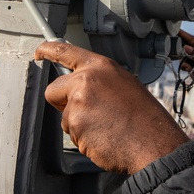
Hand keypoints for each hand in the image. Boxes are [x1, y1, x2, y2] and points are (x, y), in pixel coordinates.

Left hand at [35, 42, 189, 174]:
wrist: (154, 143)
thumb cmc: (145, 118)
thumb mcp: (125, 85)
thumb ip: (99, 82)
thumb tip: (83, 89)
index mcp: (101, 67)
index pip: (65, 51)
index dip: (47, 51)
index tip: (39, 53)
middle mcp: (86, 81)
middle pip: (54, 90)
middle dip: (63, 104)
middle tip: (88, 114)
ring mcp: (79, 103)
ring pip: (65, 117)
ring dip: (80, 126)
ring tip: (107, 128)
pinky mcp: (76, 125)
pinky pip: (73, 135)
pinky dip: (85, 140)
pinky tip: (105, 138)